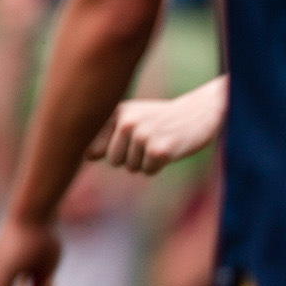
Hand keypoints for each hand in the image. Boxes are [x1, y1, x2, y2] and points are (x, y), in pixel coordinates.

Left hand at [88, 78, 227, 173]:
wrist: (200, 113)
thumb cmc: (160, 118)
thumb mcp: (130, 116)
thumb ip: (104, 133)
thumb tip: (85, 156)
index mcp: (115, 112)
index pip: (91, 150)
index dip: (109, 151)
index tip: (124, 142)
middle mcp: (126, 122)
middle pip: (113, 161)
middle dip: (129, 158)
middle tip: (149, 141)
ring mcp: (143, 136)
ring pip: (131, 168)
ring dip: (145, 161)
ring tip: (160, 142)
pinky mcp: (159, 151)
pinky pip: (147, 172)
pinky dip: (158, 166)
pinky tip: (169, 149)